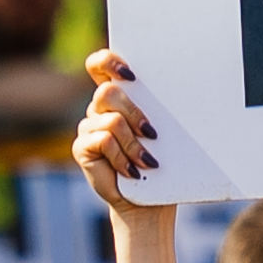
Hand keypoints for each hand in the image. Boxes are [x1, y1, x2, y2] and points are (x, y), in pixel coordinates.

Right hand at [72, 48, 153, 205]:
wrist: (148, 200)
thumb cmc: (160, 164)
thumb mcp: (162, 131)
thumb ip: (158, 107)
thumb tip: (181, 87)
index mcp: (117, 97)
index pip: (100, 65)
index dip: (109, 62)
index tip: (129, 74)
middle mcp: (99, 109)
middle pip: (107, 92)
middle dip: (134, 113)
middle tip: (152, 134)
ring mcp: (88, 127)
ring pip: (112, 121)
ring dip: (134, 144)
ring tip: (147, 162)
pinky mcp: (82, 148)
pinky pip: (104, 141)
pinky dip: (122, 157)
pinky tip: (132, 172)